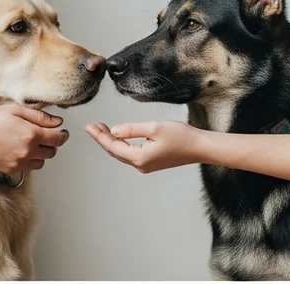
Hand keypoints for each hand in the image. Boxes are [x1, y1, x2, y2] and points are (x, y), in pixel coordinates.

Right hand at [0, 104, 69, 173]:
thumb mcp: (14, 110)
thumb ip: (39, 116)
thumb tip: (58, 122)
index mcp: (31, 135)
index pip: (58, 139)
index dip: (62, 134)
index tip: (61, 131)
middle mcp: (28, 152)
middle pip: (52, 152)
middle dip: (51, 143)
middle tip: (42, 134)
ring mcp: (19, 163)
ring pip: (42, 162)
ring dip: (40, 153)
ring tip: (28, 142)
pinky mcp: (11, 170)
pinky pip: (28, 167)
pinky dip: (28, 160)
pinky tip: (18, 149)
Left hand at [84, 120, 205, 172]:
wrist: (201, 147)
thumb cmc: (181, 136)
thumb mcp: (154, 128)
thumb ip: (131, 129)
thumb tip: (113, 131)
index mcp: (140, 157)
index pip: (112, 146)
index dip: (99, 136)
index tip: (88, 126)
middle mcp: (141, 164)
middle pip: (114, 151)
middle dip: (102, 138)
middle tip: (91, 125)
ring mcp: (146, 165)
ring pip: (121, 153)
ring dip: (110, 140)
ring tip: (101, 127)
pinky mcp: (151, 161)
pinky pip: (130, 153)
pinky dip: (121, 143)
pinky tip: (117, 135)